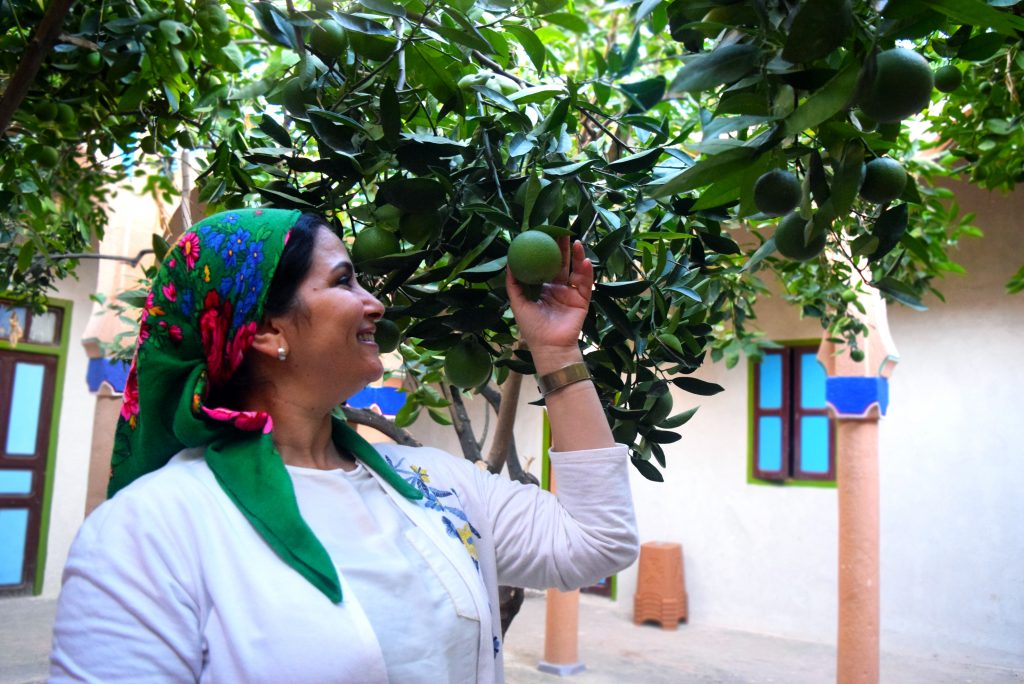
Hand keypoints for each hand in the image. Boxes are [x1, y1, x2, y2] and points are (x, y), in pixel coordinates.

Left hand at [506, 238, 592, 365]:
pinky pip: (586, 284)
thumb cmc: (532, 328)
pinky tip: (585, 260)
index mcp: (544, 288)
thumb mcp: (518, 303)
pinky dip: (586, 272)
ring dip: (577, 255)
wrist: (549, 347)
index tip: (545, 234)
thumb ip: (513, 284)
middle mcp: (559, 288)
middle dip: (563, 247)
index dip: (547, 250)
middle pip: (562, 263)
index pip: (546, 264)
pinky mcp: (583, 300)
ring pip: (575, 270)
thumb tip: (509, 262)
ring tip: (576, 241)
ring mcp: (572, 293)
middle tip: (562, 230)